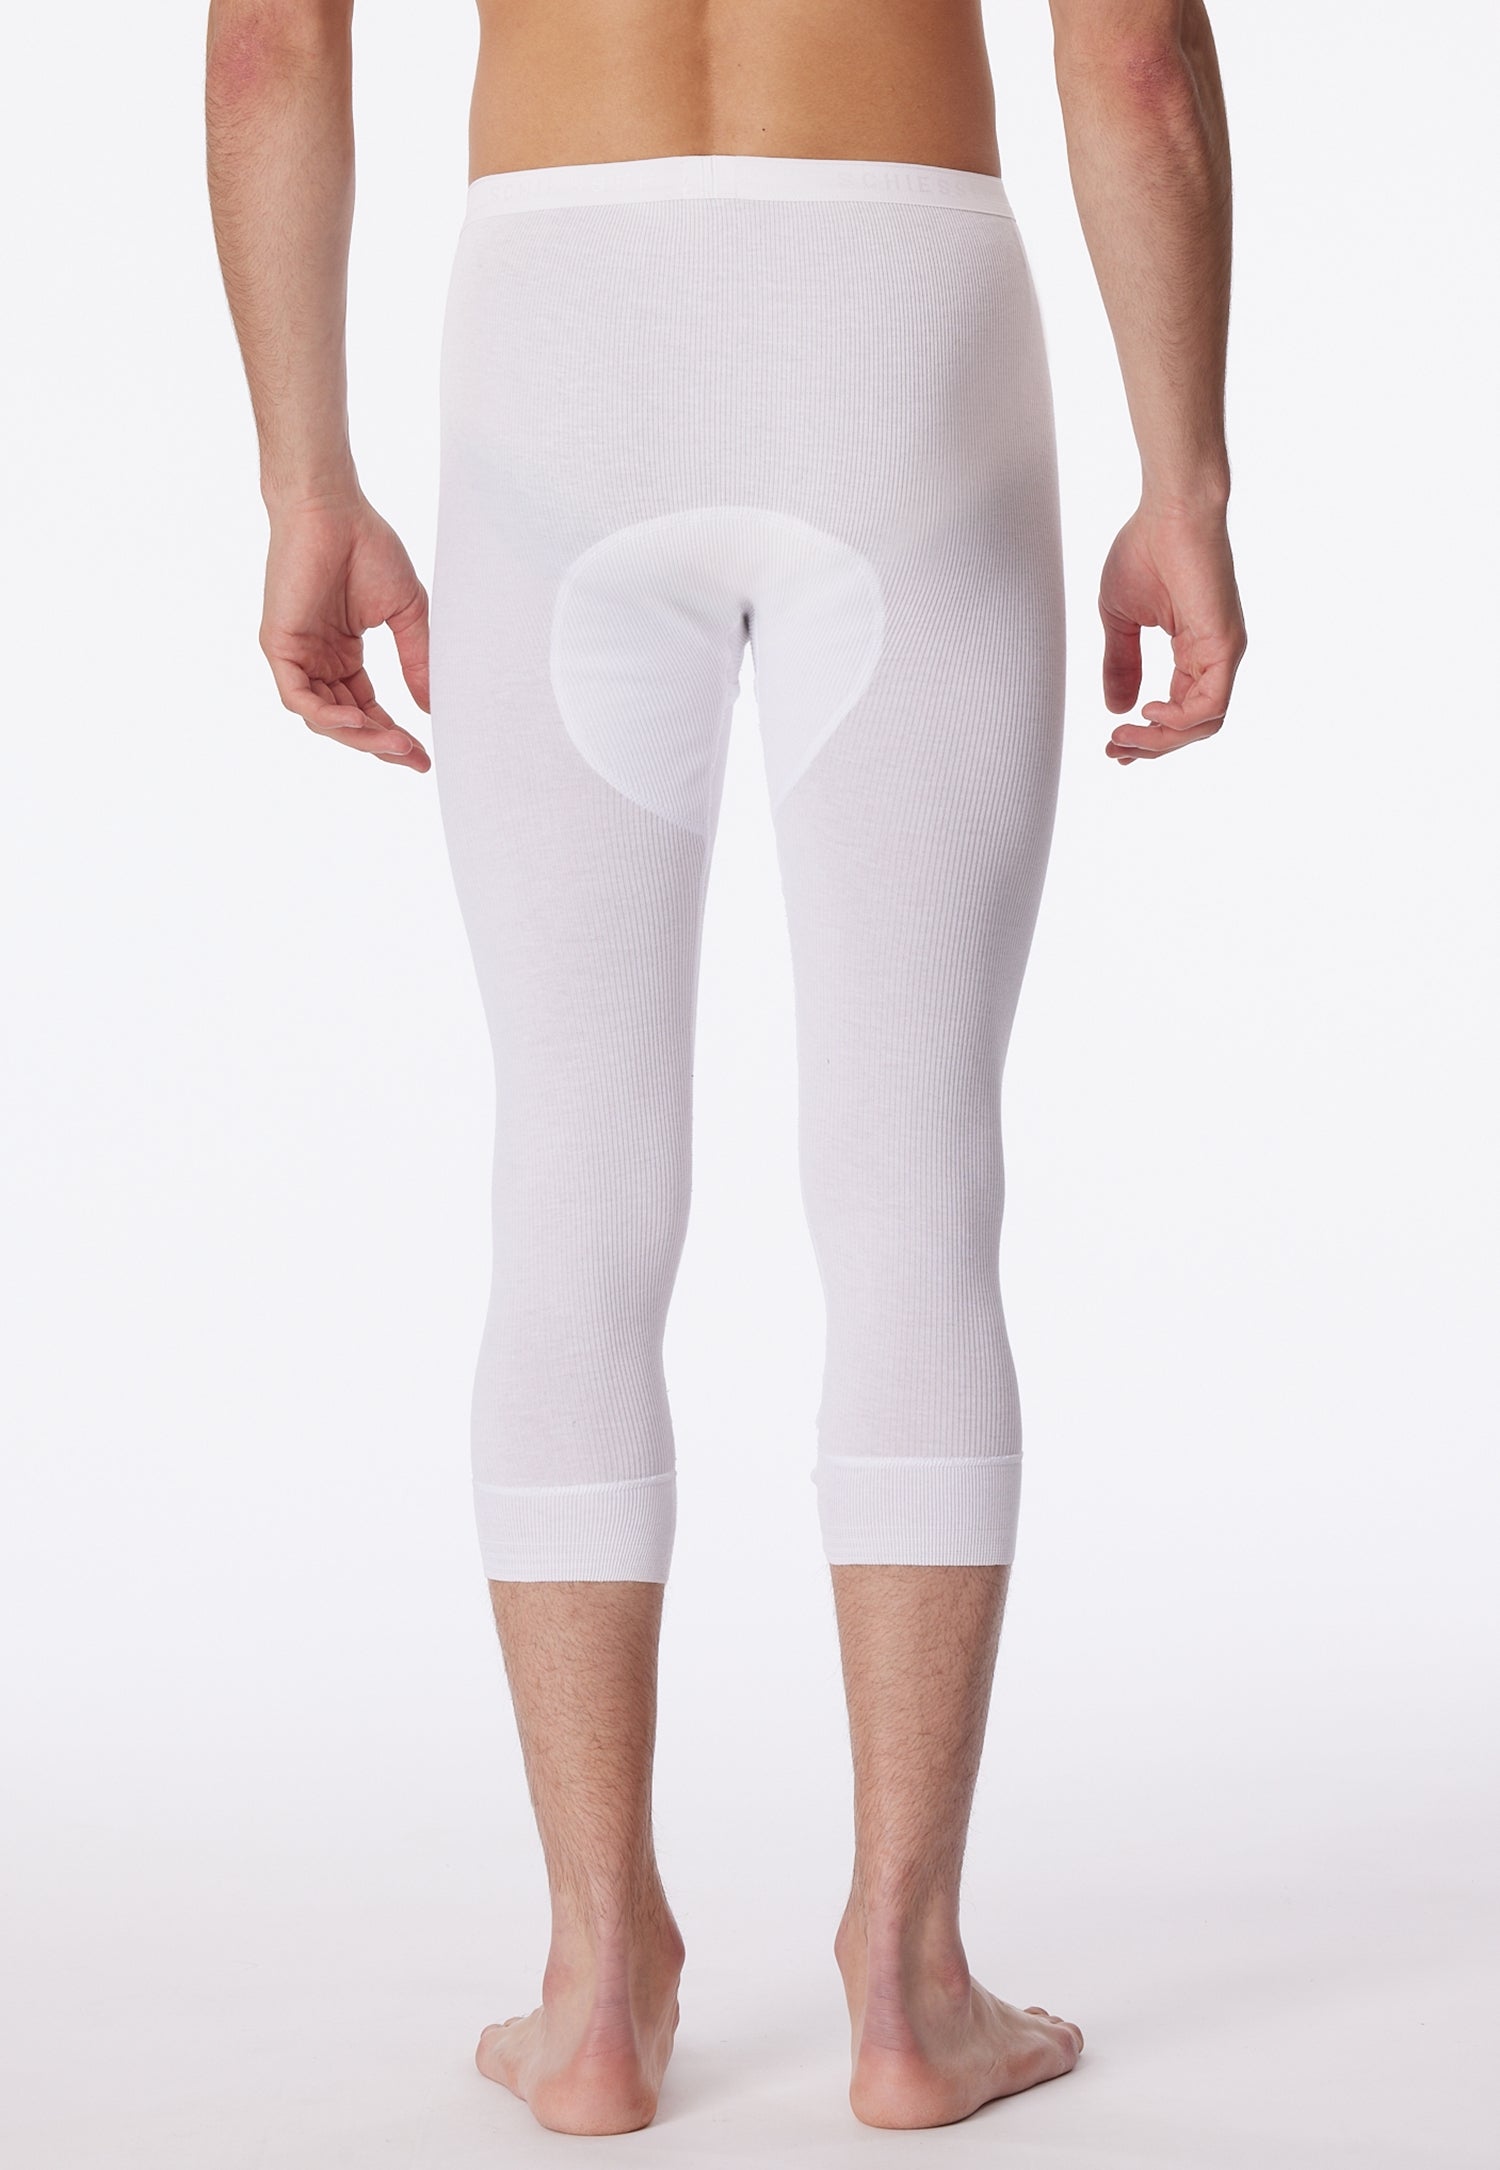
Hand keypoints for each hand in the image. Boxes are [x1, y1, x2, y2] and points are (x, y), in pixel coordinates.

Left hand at [260, 493, 430, 771]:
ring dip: (360, 736)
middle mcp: (317, 660)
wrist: (332, 508)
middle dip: (381, 745)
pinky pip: (301, 699)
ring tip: (396, 744)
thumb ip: (417, 660)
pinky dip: (329, 716)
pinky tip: (359, 721)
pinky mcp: (279, 647)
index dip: (393, 735)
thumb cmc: (366, 547)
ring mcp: (297, 656)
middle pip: (347, 721)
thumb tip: (432, 707)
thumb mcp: (406, 613)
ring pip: (324, 718)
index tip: (423, 756)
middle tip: (414, 759)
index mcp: (342, 654)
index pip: (366, 709)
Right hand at [1099, 504, 1245, 763]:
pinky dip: (1180, 720)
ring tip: (1125, 736)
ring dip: (1160, 740)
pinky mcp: (1226, 644)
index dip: (1146, 736)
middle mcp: (1215, 658)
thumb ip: (1121, 664)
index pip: (1180, 713)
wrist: (1170, 509)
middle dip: (1150, 746)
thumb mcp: (1122, 620)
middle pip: (1192, 728)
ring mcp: (1224, 652)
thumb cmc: (1146, 549)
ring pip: (1203, 724)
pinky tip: (1150, 712)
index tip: (1112, 742)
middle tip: (1115, 750)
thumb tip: (1116, 708)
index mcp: (1195, 652)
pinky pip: (1210, 704)